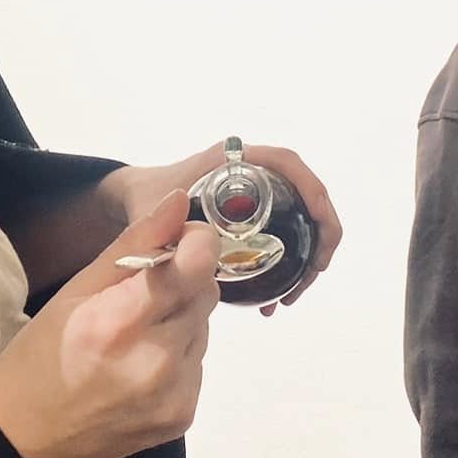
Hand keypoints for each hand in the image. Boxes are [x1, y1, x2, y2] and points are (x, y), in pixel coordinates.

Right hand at [0, 190, 218, 457]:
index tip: (175, 242)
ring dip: (181, 319)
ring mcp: (175, 394)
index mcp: (122, 322)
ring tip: (136, 333)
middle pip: (207, 292)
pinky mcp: (184, 415)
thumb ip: (134, 244)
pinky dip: (179, 355)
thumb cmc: (39, 357)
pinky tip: (142, 364)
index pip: (198, 263)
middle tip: (140, 293)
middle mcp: (157, 361)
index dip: (194, 242)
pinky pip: (199, 363)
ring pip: (206, 327)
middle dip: (183, 280)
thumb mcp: (75, 291)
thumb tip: (180, 200)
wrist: (24, 441)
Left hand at [107, 143, 343, 313]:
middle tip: (312, 273)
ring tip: (291, 296)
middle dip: (319, 235)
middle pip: (305, 196)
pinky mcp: (255, 218)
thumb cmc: (147, 196)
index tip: (321, 223)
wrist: (137, 198)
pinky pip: (285, 236)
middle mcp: (253, 172)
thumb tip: (197, 248)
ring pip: (300, 221)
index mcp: (235, 159)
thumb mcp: (156, 212)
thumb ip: (167, 229)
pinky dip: (289, 265)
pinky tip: (275, 298)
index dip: (311, 190)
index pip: (286, 163)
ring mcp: (258, 196)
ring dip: (307, 257)